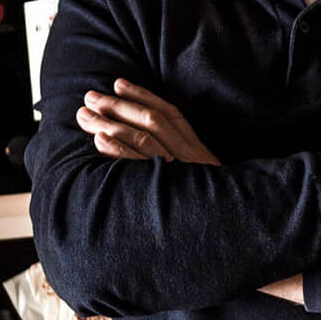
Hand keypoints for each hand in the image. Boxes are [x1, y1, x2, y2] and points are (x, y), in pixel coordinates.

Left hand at [79, 81, 301, 305]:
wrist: (235, 237)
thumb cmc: (215, 209)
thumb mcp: (204, 179)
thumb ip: (185, 160)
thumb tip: (153, 145)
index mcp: (198, 152)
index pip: (170, 114)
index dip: (144, 94)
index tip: (118, 82)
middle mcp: (190, 158)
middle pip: (151, 121)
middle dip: (118, 105)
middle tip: (89, 96)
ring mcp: (179, 174)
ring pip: (143, 138)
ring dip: (110, 124)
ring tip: (85, 116)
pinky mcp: (168, 193)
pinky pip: (141, 168)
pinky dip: (119, 151)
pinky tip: (100, 141)